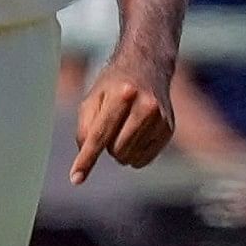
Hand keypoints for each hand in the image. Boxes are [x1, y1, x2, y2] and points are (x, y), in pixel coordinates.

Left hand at [70, 52, 176, 182]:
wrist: (148, 67)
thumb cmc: (114, 86)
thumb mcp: (93, 98)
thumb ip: (85, 127)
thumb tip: (86, 154)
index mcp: (122, 94)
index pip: (99, 135)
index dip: (86, 159)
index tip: (76, 178)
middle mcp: (145, 105)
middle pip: (116, 150)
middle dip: (108, 146)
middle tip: (112, 126)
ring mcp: (160, 118)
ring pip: (130, 158)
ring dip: (121, 150)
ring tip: (124, 128)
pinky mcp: (168, 129)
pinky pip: (145, 160)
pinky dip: (135, 154)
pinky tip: (136, 136)